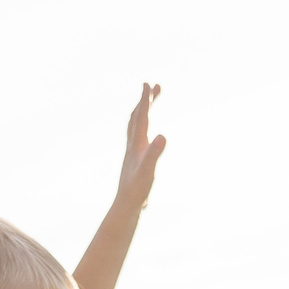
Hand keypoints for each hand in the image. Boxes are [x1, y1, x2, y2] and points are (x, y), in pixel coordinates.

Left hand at [113, 83, 165, 211]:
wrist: (126, 205)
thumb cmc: (137, 190)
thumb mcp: (149, 170)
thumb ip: (155, 153)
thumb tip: (162, 136)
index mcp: (137, 144)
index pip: (141, 116)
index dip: (145, 99)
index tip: (148, 83)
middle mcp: (133, 145)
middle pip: (138, 117)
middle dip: (146, 100)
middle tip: (156, 86)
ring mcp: (133, 152)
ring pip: (135, 126)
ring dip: (142, 111)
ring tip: (149, 103)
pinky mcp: (134, 160)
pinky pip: (137, 137)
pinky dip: (141, 128)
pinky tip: (145, 132)